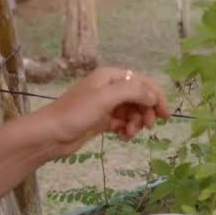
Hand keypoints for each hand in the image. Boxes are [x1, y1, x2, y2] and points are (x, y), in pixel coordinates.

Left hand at [40, 67, 169, 156]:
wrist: (49, 135)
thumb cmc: (75, 113)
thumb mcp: (106, 98)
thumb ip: (133, 92)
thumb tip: (153, 96)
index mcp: (111, 76)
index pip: (143, 82)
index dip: (157, 96)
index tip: (166, 115)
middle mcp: (110, 88)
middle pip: (140, 98)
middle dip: (146, 112)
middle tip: (148, 127)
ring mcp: (106, 105)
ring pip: (133, 112)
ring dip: (136, 123)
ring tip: (129, 133)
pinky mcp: (102, 121)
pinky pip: (123, 123)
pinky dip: (127, 130)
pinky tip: (123, 137)